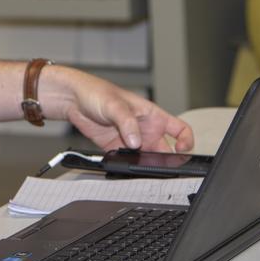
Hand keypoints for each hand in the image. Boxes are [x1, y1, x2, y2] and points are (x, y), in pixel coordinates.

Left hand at [54, 68, 193, 152]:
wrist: (73, 99)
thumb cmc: (97, 92)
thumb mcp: (115, 105)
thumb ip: (127, 123)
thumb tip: (136, 141)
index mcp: (152, 115)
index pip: (179, 129)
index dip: (186, 140)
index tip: (182, 149)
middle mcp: (145, 129)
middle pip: (164, 149)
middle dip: (164, 159)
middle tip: (159, 166)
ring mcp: (131, 140)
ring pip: (146, 158)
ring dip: (145, 164)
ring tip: (141, 168)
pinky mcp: (117, 148)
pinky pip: (128, 160)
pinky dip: (128, 165)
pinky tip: (124, 166)